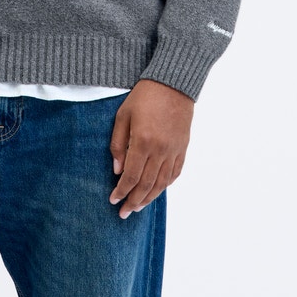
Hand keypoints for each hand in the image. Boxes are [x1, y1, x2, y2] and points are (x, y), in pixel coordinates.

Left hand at [109, 79, 193, 218]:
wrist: (173, 83)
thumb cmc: (144, 96)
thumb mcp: (123, 115)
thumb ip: (118, 144)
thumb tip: (116, 170)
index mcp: (143, 142)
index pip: (130, 176)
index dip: (121, 191)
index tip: (113, 200)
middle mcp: (160, 150)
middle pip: (146, 184)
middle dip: (133, 201)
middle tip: (124, 213)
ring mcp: (174, 150)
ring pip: (161, 183)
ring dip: (149, 198)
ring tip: (138, 207)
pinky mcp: (183, 148)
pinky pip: (174, 173)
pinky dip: (165, 185)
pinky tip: (156, 190)